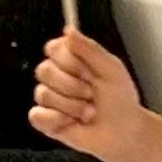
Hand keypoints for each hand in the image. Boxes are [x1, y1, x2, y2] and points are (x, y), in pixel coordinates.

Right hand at [29, 30, 144, 156]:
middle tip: (91, 94)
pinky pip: (37, 115)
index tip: (89, 72)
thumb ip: (89, 48)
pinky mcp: (45, 120)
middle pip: (44, 70)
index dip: (69, 61)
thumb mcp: (111, 68)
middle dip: (72, 86)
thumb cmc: (120, 99)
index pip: (53, 48)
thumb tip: (68, 30)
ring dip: (72, 106)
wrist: (124, 131)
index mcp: (71, 59)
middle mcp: (57, 76)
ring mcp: (49, 98)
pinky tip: (72, 122)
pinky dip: (57, 120)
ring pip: (43, 94)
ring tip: (88, 112)